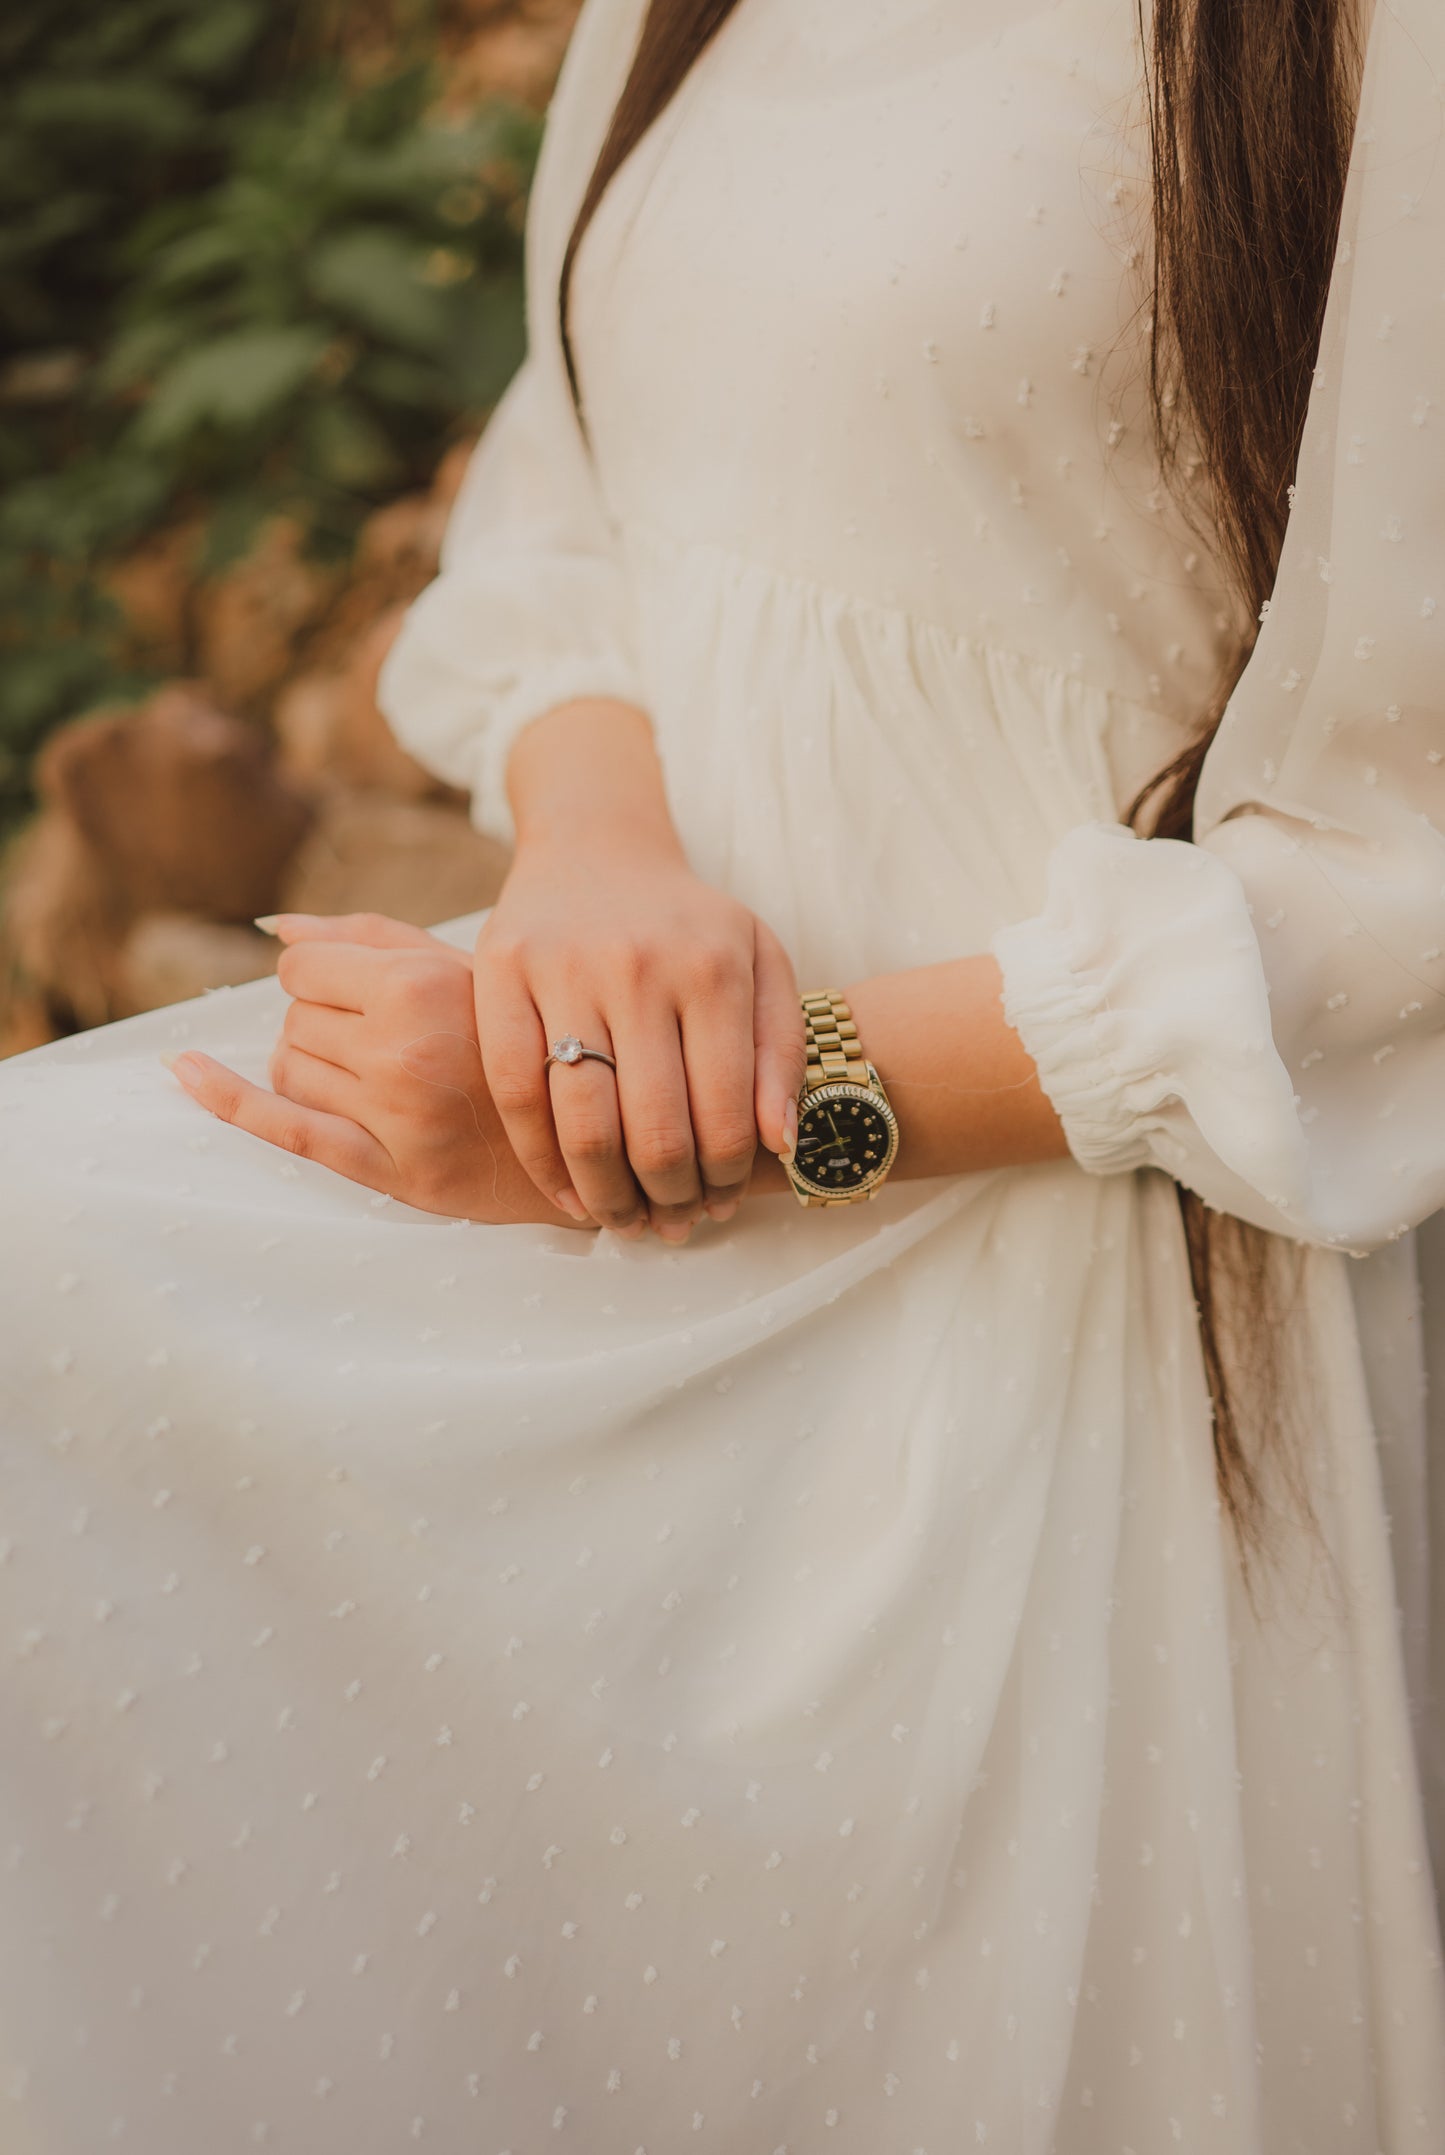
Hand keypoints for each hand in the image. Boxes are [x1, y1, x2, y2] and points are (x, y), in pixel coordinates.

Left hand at [162, 914, 582, 1228]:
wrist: (594, 1141)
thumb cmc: (529, 1044)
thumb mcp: (469, 970)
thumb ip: (372, 939)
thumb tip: (277, 929)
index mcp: (423, 984)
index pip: (306, 967)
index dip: (320, 977)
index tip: (354, 994)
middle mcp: (402, 1046)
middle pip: (295, 1019)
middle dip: (323, 1025)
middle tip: (382, 1042)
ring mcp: (393, 1113)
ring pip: (289, 1069)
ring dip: (310, 1067)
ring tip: (372, 1078)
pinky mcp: (390, 1171)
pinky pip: (286, 1128)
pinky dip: (226, 1098)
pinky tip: (185, 1072)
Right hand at [474, 836, 804, 1243]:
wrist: (597, 849)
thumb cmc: (689, 925)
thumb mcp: (762, 964)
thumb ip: (782, 1052)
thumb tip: (780, 1144)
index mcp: (713, 968)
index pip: (723, 1111)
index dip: (725, 1178)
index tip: (722, 1205)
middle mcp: (638, 966)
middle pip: (653, 1129)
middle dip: (668, 1198)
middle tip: (672, 1225)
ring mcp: (562, 968)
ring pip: (581, 1122)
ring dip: (606, 1195)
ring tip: (623, 1221)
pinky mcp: (499, 972)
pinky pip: (514, 1091)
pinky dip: (540, 1161)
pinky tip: (567, 1193)